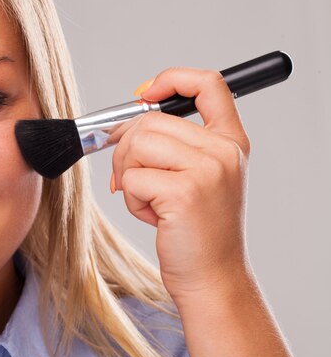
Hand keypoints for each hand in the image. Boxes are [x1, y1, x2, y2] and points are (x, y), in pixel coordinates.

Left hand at [108, 68, 250, 302]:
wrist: (212, 277)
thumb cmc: (198, 230)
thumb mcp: (199, 178)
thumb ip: (174, 145)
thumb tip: (125, 122)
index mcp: (231, 142)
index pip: (209, 84)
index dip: (171, 79)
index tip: (144, 94)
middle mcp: (224, 151)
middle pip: (150, 120)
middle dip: (126, 149)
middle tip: (131, 179)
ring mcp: (207, 170)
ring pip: (136, 145)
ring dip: (127, 176)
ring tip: (148, 201)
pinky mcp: (184, 192)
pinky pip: (131, 178)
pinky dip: (130, 199)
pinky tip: (153, 217)